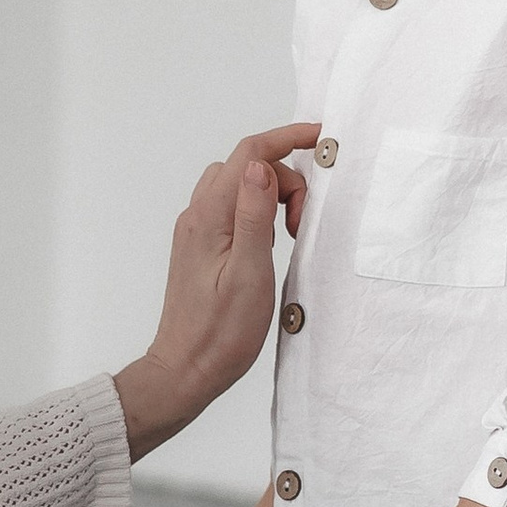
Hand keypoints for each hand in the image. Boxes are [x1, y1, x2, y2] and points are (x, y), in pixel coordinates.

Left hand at [114, 123, 320, 463]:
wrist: (186, 370)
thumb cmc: (221, 333)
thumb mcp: (249, 273)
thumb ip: (254, 216)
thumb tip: (259, 166)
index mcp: (209, 217)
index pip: (248, 154)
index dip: (286, 138)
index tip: (320, 137)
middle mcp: (197, 216)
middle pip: (246, 166)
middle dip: (285, 177)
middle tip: (302, 223)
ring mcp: (196, 230)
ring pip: (239, 185)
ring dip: (272, 193)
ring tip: (290, 233)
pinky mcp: (201, 246)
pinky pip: (232, 207)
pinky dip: (258, 210)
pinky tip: (272, 240)